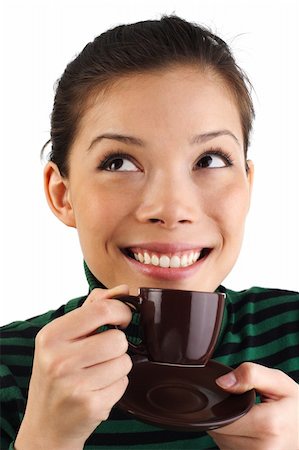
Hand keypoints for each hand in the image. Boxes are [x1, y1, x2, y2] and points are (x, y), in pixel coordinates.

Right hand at [15, 285, 132, 449]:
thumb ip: (93, 307)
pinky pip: (123, 383)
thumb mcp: (63, 337)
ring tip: (98, 373)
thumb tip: (124, 289)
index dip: (121, 311)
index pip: (101, 309)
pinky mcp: (90, 405)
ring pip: (125, 362)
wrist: (46, 424)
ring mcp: (73, 385)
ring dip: (118, 366)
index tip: (123, 318)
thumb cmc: (57, 374)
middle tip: (106, 351)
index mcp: (51, 336)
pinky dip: (116, 385)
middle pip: (118, 339)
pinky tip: (98, 389)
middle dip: (119, 344)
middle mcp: (58, 360)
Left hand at [208, 362, 298, 449]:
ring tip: (248, 418)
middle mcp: (262, 448)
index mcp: (268, 425)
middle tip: (244, 406)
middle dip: (224, 414)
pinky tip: (247, 430)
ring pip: (222, 440)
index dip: (221, 403)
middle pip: (220, 429)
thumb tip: (222, 382)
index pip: (223, 417)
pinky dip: (232, 437)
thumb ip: (250, 375)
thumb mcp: (278, 382)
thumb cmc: (294, 406)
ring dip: (227, 427)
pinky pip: (228, 447)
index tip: (233, 396)